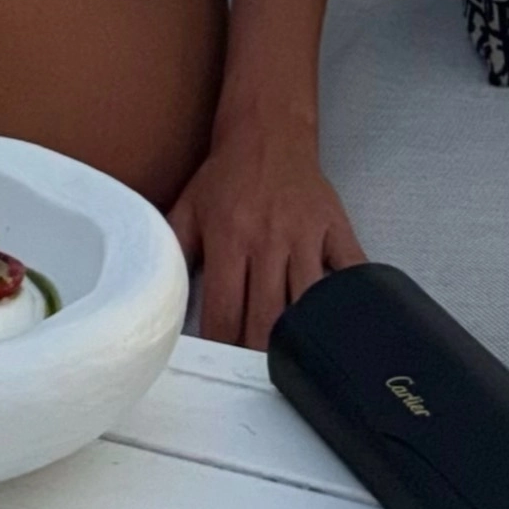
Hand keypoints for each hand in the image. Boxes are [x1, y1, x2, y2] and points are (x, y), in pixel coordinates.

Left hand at [167, 123, 362, 349]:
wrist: (268, 130)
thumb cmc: (225, 175)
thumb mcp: (188, 207)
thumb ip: (171, 250)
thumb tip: (156, 295)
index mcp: (228, 237)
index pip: (223, 310)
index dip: (222, 346)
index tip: (221, 368)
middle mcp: (267, 239)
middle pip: (267, 316)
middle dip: (261, 353)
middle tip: (258, 378)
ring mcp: (306, 235)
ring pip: (308, 303)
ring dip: (302, 336)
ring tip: (297, 362)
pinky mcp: (336, 228)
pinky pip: (352, 271)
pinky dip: (351, 301)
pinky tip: (345, 325)